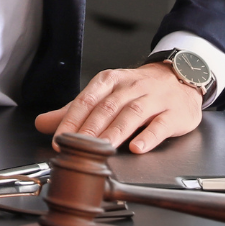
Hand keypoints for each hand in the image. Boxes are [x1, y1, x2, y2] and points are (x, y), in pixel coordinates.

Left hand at [33, 63, 203, 153]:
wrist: (181, 77)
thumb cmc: (139, 90)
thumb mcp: (106, 94)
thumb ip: (75, 110)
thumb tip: (43, 123)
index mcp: (110, 81)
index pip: (87, 100)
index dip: (72, 119)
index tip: (60, 138)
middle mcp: (131, 87)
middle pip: (107, 107)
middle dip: (91, 128)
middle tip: (78, 146)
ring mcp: (154, 99)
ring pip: (132, 114)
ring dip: (116, 132)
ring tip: (103, 148)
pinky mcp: (174, 113)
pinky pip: (161, 125)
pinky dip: (149, 137)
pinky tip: (138, 148)